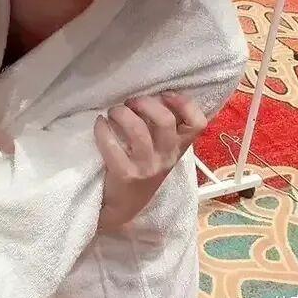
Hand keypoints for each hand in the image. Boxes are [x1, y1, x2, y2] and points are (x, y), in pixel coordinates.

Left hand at [94, 92, 206, 230]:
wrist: (123, 206)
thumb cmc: (142, 167)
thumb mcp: (161, 149)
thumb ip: (163, 126)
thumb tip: (155, 92)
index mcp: (178, 147)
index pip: (198, 124)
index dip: (184, 103)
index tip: (165, 94)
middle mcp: (166, 157)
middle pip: (165, 121)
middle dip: (145, 103)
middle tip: (130, 102)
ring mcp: (147, 167)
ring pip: (138, 131)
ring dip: (121, 113)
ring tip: (112, 112)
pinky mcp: (125, 175)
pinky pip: (112, 146)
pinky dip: (102, 130)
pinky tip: (99, 124)